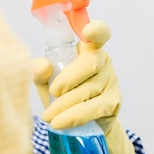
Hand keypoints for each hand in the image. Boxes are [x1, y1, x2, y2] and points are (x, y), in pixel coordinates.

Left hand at [31, 20, 134, 153]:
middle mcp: (103, 61)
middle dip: (67, 79)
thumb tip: (42, 66)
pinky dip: (74, 116)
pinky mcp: (114, 103)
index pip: (100, 34)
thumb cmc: (62, 95)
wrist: (81, 124)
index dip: (97, 30)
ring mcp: (111, 82)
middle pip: (89, 63)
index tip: (88, 30)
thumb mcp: (47, 81)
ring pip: (89, 89)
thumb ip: (40, 72)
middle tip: (53, 92)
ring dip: (64, 105)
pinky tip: (59, 123)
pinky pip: (94, 108)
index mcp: (88, 49)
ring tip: (47, 117)